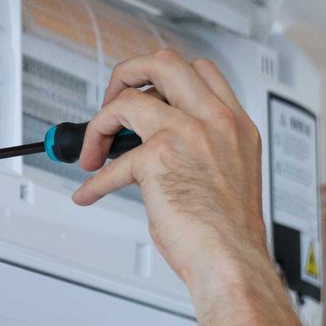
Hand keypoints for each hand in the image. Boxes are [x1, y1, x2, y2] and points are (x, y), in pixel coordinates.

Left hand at [71, 49, 277, 295]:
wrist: (232, 262)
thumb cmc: (228, 234)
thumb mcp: (225, 176)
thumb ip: (195, 151)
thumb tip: (149, 150)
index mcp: (235, 125)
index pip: (201, 73)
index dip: (166, 78)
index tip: (147, 94)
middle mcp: (215, 121)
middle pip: (164, 62)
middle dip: (128, 74)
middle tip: (112, 101)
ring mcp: (188, 133)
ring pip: (129, 98)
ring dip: (100, 123)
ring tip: (93, 150)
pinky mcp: (158, 156)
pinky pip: (111, 160)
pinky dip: (94, 181)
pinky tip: (90, 191)